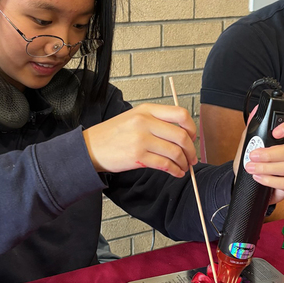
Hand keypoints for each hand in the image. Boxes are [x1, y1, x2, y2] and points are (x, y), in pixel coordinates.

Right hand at [83, 103, 197, 176]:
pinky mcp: (138, 156)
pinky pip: (165, 164)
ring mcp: (141, 139)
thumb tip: (182, 134)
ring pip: (175, 152)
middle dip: (191, 150)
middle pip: (181, 135)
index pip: (180, 114)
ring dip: (184, 163)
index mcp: (147, 110)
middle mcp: (145, 122)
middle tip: (192, 158)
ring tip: (183, 167)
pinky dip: (175, 170)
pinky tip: (176, 172)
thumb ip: (156, 121)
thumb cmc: (112, 134)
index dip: (192, 128)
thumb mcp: (134, 117)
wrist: (90, 147)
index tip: (192, 137)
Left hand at [232, 117, 283, 202]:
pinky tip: (258, 178)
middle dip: (270, 154)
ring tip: (251, 168)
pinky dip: (269, 180)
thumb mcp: (248, 144)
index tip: (275, 132)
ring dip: (266, 167)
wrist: (248, 184)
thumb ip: (252, 128)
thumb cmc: (253, 162)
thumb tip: (254, 110)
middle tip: (253, 155)